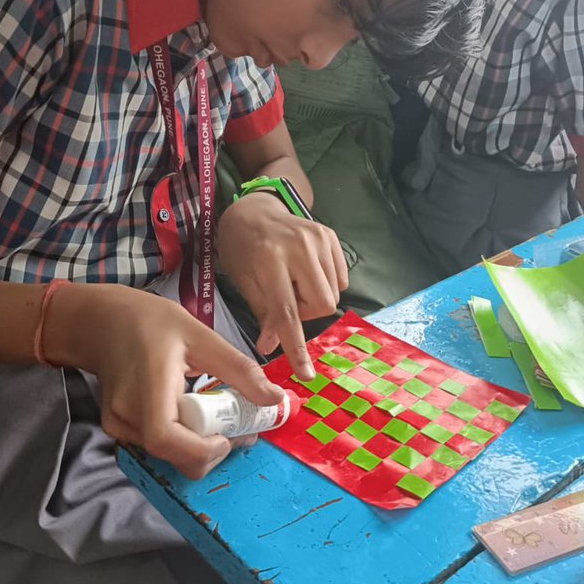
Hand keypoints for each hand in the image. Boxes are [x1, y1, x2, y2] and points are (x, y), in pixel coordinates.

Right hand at [55, 284, 283, 479]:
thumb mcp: (201, 336)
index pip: (166, 438)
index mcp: (148, 386)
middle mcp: (126, 413)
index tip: (228, 437)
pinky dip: (182, 440)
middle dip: (211, 450)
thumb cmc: (151, 322)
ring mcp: (118, 425)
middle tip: (239, 426)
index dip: (201, 450)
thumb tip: (274, 399)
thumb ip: (238, 370)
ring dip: (199, 446)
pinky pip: (157, 446)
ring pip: (167, 455)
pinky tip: (194, 416)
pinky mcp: (117, 429)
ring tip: (219, 416)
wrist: (103, 321)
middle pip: (173, 456)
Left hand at [216, 192, 349, 379]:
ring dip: (315, 298)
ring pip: (334, 294)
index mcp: (270, 260)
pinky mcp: (330, 236)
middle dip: (306, 312)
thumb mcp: (244, 282)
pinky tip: (306, 271)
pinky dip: (326, 284)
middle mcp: (299, 246)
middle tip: (286, 299)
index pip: (287, 312)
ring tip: (294, 282)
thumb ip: (263, 313)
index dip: (296, 346)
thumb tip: (271, 347)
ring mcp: (319, 238)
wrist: (253, 210)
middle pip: (322, 305)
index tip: (306, 373)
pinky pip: (341, 278)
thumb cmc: (242, 249)